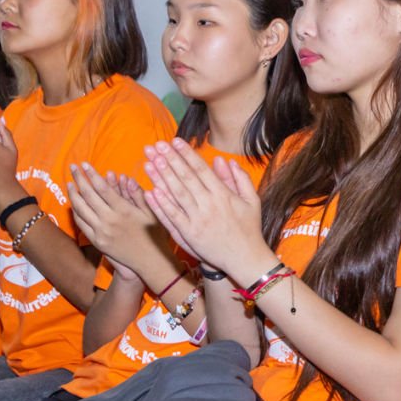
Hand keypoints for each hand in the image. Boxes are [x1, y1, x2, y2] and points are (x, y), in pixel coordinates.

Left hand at [67, 164, 162, 273]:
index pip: (102, 188)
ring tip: (70, 183)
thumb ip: (137, 194)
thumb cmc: (155, 235)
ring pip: (81, 209)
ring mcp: (101, 232)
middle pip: (88, 196)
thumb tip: (125, 178)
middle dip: (79, 179)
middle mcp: (109, 220)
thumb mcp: (151, 212)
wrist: (150, 261)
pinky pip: (81, 223)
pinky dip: (76, 211)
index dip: (92, 174)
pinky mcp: (97, 241)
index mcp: (124, 211)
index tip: (84, 164)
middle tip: (73, 168)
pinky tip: (75, 204)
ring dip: (73, 194)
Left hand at [142, 139, 270, 279]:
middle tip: (155, 146)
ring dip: (161, 177)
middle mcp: (208, 205)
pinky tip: (150, 191)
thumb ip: (239, 179)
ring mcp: (197, 220)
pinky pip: (171, 216)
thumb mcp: (251, 201)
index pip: (201, 169)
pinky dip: (161, 204)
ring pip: (175, 194)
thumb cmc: (249, 229)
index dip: (186, 154)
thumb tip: (224, 160)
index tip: (174, 141)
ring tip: (149, 162)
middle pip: (185, 178)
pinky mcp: (188, 234)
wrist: (245, 259)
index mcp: (223, 195)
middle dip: (169, 160)